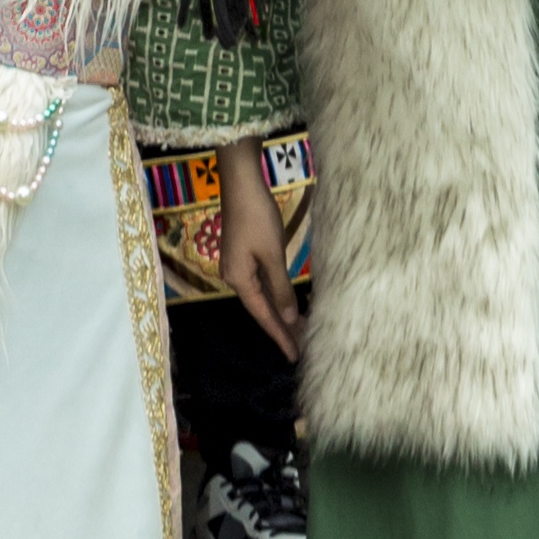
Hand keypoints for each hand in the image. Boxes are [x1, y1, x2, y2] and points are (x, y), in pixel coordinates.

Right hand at [219, 153, 301, 366]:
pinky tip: (289, 300)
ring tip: (302, 329)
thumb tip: (289, 316)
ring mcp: (239, 264)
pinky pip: (263, 281)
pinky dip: (277, 293)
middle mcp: (235, 276)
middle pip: (262, 308)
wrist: (241, 182)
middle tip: (303, 347)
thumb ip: (281, 287)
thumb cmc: (257, 217)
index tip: (294, 356)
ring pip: (264, 295)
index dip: (280, 335)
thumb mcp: (272, 254)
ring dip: (282, 311)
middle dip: (282, 326)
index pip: (263, 315)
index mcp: (238, 279)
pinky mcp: (245, 253)